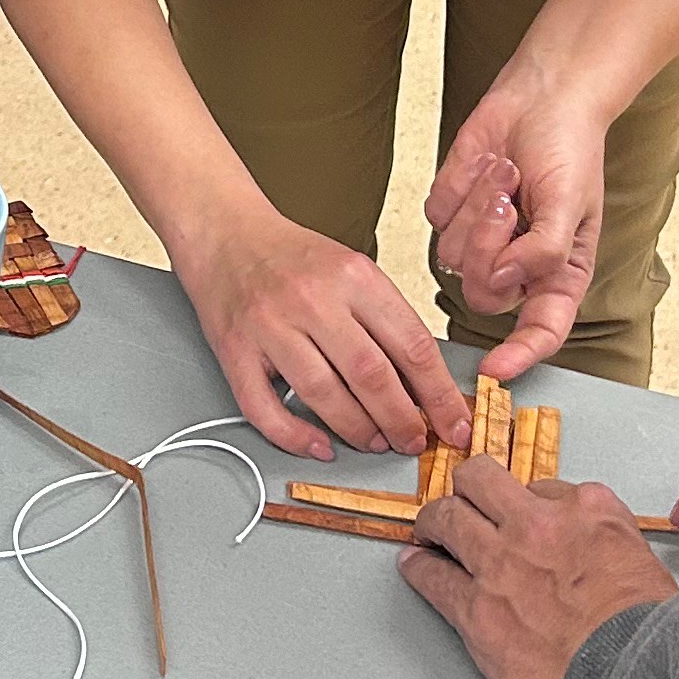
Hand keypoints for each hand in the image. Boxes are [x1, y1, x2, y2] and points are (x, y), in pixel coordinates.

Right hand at [171, 204, 471, 459]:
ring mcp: (269, 325)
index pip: (412, 345)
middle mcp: (312, 299)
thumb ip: (385, 319)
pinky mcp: (233, 350)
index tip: (454, 422)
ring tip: (375, 442)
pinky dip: (294, 436)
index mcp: (352, 276)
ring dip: (357, 430)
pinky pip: (264, 408)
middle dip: (402, 421)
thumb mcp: (352, 269)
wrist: (225, 232)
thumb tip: (424, 385)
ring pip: (323, 395)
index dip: (439, 394)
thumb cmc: (293, 257)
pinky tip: (319, 446)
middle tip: (414, 442)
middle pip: (371, 375)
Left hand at [396, 456, 676, 678]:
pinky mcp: (476, 608)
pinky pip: (431, 576)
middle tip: (465, 504)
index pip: (544, 486)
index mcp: (590, 512)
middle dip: (471, 490)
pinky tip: (415, 566)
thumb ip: (612, 550)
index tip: (522, 518)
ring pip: (447, 516)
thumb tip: (594, 558)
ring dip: (435, 522)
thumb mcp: (648, 569)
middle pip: (483, 481)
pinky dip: (418, 568)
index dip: (529, 505)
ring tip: (431, 530)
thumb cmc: (652, 643)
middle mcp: (540, 526)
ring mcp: (501, 563)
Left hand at [423, 61, 612, 381]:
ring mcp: (479, 238)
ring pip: (451, 253)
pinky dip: (459, 184)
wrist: (544, 97)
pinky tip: (486, 163)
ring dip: (476, 206)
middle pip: (478, 290)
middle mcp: (515, 265)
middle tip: (510, 201)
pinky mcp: (451, 208)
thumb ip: (542, 251)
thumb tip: (499, 280)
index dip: (518, 355)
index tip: (496, 366)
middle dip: (488, 242)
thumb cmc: (570, 150)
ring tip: (507, 173)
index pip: (539, 332)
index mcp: (555, 274)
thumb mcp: (572, 205)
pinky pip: (437, 214)